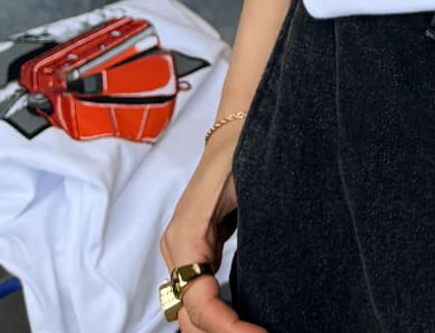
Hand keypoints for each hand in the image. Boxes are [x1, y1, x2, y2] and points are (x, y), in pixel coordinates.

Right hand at [160, 123, 267, 332]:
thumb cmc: (244, 146)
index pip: (197, 301)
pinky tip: (245, 322)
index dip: (226, 326)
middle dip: (224, 332)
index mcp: (185, 235)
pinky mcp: (197, 249)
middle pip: (190, 316)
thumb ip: (242, 225)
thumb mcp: (246, 183)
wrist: (238, 123)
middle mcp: (177, 248)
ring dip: (220, 327)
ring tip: (257, 332)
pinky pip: (200, 294)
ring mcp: (184, 250)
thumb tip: (251, 271)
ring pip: (192, 311)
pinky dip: (219, 315)